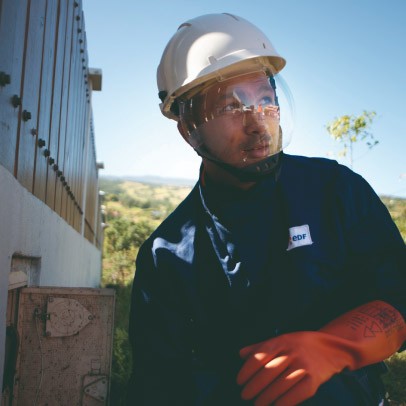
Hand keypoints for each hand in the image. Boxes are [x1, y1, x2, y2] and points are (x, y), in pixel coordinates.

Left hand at [237, 331, 354, 405]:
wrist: (330, 348)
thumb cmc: (299, 345)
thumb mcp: (280, 340)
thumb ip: (260, 347)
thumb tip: (240, 354)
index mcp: (280, 341)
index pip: (260, 356)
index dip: (247, 370)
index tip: (239, 381)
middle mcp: (292, 353)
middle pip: (269, 372)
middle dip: (254, 386)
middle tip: (245, 395)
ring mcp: (303, 366)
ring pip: (281, 384)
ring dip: (266, 397)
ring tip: (257, 404)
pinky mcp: (313, 380)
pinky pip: (296, 394)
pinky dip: (284, 403)